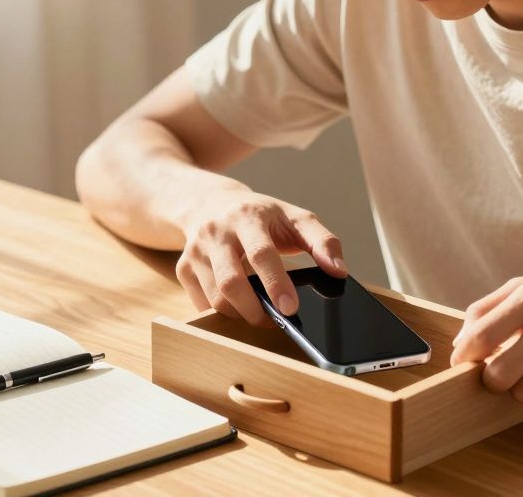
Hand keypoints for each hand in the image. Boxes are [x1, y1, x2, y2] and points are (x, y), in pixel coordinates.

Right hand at [176, 190, 346, 326]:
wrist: (210, 202)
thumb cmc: (260, 215)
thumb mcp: (294, 217)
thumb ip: (322, 241)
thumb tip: (340, 271)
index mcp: (247, 217)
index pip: (261, 254)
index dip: (276, 283)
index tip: (291, 309)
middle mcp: (216, 232)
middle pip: (231, 282)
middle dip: (256, 310)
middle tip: (278, 321)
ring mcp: (195, 250)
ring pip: (216, 298)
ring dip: (241, 314)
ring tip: (261, 313)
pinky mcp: (182, 267)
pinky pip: (202, 303)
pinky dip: (222, 311)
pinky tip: (237, 303)